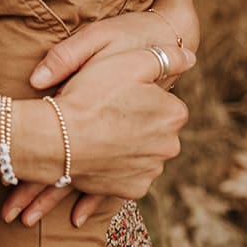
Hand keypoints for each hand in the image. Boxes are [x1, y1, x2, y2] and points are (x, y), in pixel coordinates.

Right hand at [6, 40, 195, 226]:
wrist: (56, 138)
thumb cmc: (91, 95)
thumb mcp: (129, 60)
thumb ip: (166, 56)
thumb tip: (190, 57)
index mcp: (174, 114)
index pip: (163, 101)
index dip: (139, 94)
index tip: (117, 92)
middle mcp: (170, 146)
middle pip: (153, 128)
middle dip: (135, 121)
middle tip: (104, 111)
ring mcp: (151, 170)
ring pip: (140, 151)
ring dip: (124, 144)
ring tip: (97, 132)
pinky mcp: (132, 189)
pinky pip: (126, 174)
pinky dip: (115, 166)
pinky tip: (97, 153)